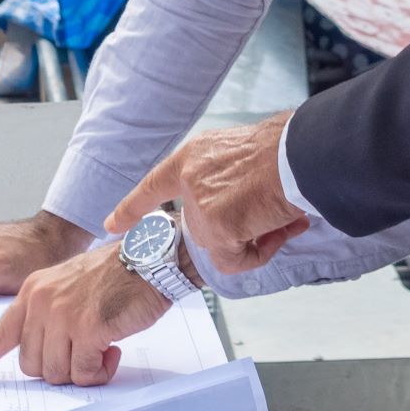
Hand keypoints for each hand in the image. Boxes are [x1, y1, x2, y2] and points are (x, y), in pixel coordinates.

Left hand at [0, 244, 184, 386]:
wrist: (149, 258)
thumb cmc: (116, 276)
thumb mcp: (69, 288)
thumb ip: (49, 318)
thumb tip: (47, 359)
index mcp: (32, 292)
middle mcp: (41, 302)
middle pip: (31, 364)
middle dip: (57, 368)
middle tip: (84, 353)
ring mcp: (62, 315)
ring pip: (56, 373)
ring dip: (82, 371)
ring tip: (102, 348)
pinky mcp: (87, 327)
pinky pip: (84, 372)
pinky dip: (99, 371)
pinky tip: (112, 349)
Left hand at [106, 110, 309, 275]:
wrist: (298, 154)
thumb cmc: (283, 151)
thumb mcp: (240, 154)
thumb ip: (225, 181)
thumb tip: (237, 209)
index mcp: (193, 156)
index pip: (153, 185)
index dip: (132, 207)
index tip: (111, 224)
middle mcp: (190, 178)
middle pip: (202, 228)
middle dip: (237, 231)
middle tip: (273, 218)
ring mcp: (200, 204)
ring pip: (222, 246)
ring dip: (256, 239)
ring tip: (283, 217)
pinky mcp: (216, 226)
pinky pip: (236, 259)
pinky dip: (259, 252)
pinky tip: (280, 228)